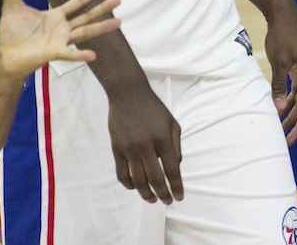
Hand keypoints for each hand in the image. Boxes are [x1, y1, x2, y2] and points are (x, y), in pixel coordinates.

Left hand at [0, 0, 121, 78]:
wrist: (5, 55)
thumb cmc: (11, 33)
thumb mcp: (12, 7)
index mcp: (56, 16)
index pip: (77, 3)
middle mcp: (62, 28)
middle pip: (87, 16)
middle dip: (102, 8)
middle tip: (120, 0)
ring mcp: (60, 40)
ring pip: (85, 32)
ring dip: (101, 28)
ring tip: (119, 22)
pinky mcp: (53, 53)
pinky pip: (69, 53)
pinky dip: (81, 55)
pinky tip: (93, 55)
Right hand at [108, 85, 183, 203]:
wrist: (128, 94)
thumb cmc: (154, 109)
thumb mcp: (172, 123)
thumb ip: (176, 146)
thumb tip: (176, 167)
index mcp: (163, 138)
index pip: (172, 169)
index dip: (176, 186)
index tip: (179, 198)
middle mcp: (146, 145)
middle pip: (155, 179)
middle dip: (163, 194)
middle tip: (167, 202)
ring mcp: (130, 148)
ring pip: (138, 180)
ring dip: (146, 194)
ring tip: (152, 199)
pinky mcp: (117, 149)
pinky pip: (122, 174)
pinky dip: (129, 185)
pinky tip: (136, 188)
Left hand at [264, 11, 296, 144]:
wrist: (284, 16)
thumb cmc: (282, 36)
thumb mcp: (279, 62)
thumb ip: (278, 86)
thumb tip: (278, 108)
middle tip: (289, 142)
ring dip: (292, 115)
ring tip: (282, 131)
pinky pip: (296, 92)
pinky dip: (289, 102)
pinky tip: (281, 112)